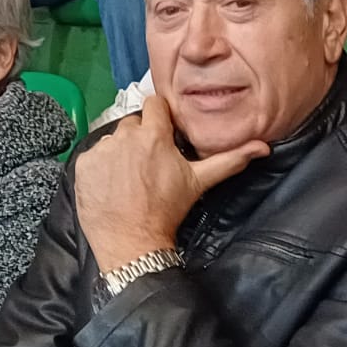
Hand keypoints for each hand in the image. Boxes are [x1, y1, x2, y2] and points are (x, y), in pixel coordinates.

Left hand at [74, 91, 268, 273]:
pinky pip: (94, 156)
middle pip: (133, 123)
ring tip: (129, 177)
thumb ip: (229, 160)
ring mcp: (101, 150)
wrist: (132, 243)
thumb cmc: (167, 211)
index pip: (155, 104)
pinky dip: (101, 167)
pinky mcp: (83, 165)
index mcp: (154, 135)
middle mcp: (125, 136)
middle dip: (141, 137)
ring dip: (120, 152)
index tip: (163, 133)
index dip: (160, 118)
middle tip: (148, 162)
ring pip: (113, 139)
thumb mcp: (199, 183)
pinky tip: (112, 185)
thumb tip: (263, 147)